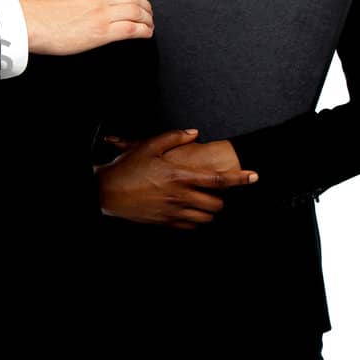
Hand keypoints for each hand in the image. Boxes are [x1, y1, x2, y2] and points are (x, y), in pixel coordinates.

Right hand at [19, 0, 150, 54]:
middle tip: (148, 13)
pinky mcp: (101, 32)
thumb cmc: (42, 12)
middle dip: (146, 5)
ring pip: (137, 11)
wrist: (30, 22)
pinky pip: (131, 29)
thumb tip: (93, 3)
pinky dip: (143, 31)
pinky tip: (145, 34)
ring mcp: (102, 14)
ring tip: (148, 25)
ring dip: (147, 19)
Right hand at [97, 129, 255, 229]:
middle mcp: (180, 196)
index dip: (240, 179)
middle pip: (217, 203)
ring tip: (201, 200)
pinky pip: (191, 227)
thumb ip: (173, 138)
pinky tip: (187, 210)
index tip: (254, 177)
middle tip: (213, 190)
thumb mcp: (147, 146)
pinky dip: (195, 220)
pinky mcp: (166, 222)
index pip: (218, 179)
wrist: (105, 192)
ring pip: (207, 218)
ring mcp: (174, 212)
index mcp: (179, 175)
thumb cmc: (125, 168)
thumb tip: (193, 133)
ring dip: (209, 209)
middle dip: (221, 197)